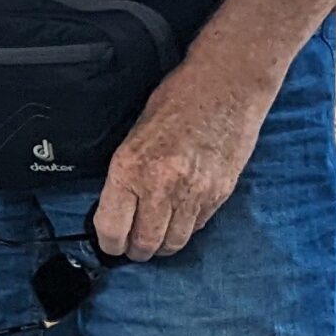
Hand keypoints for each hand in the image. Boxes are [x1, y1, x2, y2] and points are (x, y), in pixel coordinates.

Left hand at [91, 53, 278, 261]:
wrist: (227, 85)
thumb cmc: (178, 100)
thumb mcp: (136, 132)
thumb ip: (126, 173)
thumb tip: (117, 207)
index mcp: (131, 166)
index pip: (112, 228)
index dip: (108, 242)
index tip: (109, 241)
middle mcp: (162, 185)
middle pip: (144, 244)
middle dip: (135, 250)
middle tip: (132, 244)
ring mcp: (194, 193)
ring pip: (173, 244)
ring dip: (162, 244)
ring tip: (156, 234)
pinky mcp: (219, 195)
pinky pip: (197, 228)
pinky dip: (186, 228)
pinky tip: (180, 215)